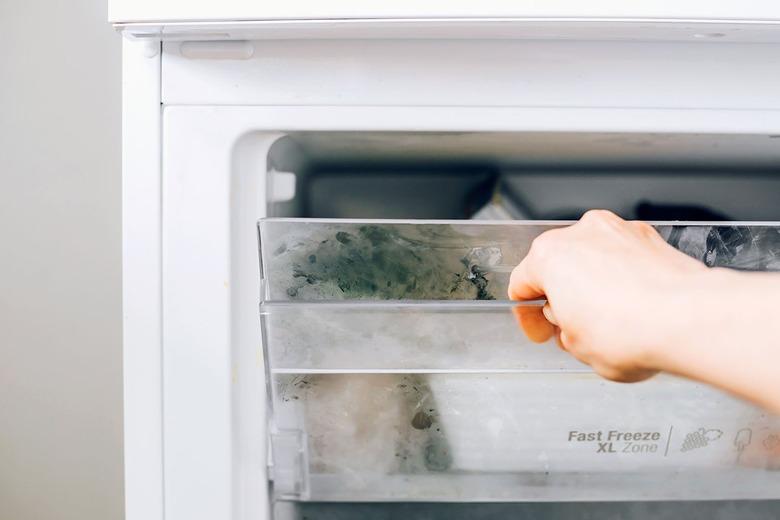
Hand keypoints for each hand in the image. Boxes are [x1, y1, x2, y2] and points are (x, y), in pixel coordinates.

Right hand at [508, 210, 707, 381]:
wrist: (689, 320)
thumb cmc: (630, 331)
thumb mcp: (575, 348)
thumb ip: (564, 330)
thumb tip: (574, 327)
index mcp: (549, 255)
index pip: (522, 286)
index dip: (528, 317)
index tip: (542, 332)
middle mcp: (582, 234)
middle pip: (559, 267)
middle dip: (564, 297)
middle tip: (574, 328)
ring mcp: (619, 231)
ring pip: (594, 260)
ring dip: (595, 286)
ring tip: (611, 321)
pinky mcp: (651, 238)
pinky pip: (625, 258)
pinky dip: (626, 278)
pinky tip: (636, 307)